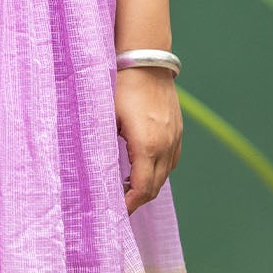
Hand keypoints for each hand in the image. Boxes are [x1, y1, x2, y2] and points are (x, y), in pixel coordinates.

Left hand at [115, 64, 181, 214]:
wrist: (146, 61)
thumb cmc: (121, 87)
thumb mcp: (106, 118)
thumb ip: (103, 147)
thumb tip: (94, 173)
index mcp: (147, 145)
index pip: (142, 189)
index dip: (129, 205)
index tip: (114, 212)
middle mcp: (166, 145)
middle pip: (155, 187)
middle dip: (137, 200)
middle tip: (118, 205)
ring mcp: (175, 137)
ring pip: (165, 174)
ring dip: (148, 185)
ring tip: (127, 188)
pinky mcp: (178, 130)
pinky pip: (172, 160)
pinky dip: (159, 170)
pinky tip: (143, 168)